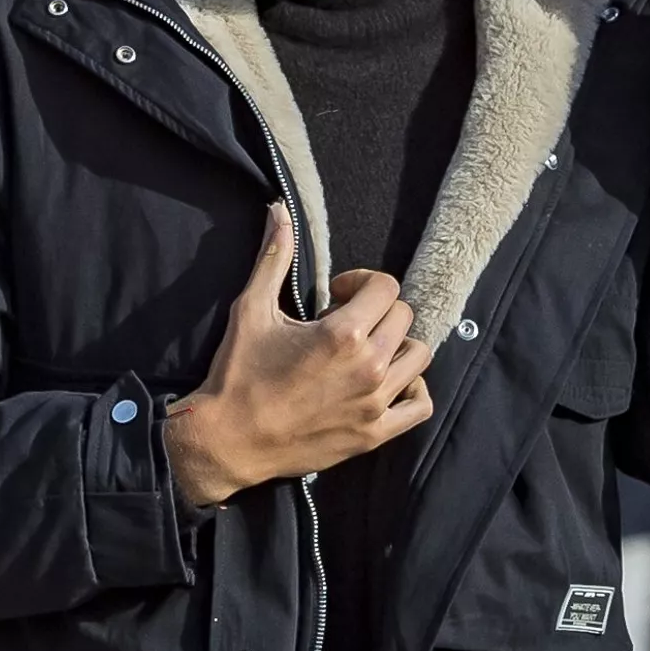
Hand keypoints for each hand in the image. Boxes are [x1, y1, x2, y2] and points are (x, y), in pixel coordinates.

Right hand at [165, 205, 432, 507]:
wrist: (229, 440)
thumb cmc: (238, 373)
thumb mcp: (251, 309)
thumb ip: (274, 257)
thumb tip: (278, 210)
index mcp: (342, 334)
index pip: (385, 287)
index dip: (360, 282)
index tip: (335, 294)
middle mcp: (368, 367)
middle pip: (403, 317)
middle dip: (377, 311)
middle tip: (344, 323)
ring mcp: (375, 403)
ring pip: (418, 356)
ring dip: (396, 345)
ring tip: (365, 350)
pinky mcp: (374, 433)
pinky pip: (421, 405)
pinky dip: (413, 389)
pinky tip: (386, 381)